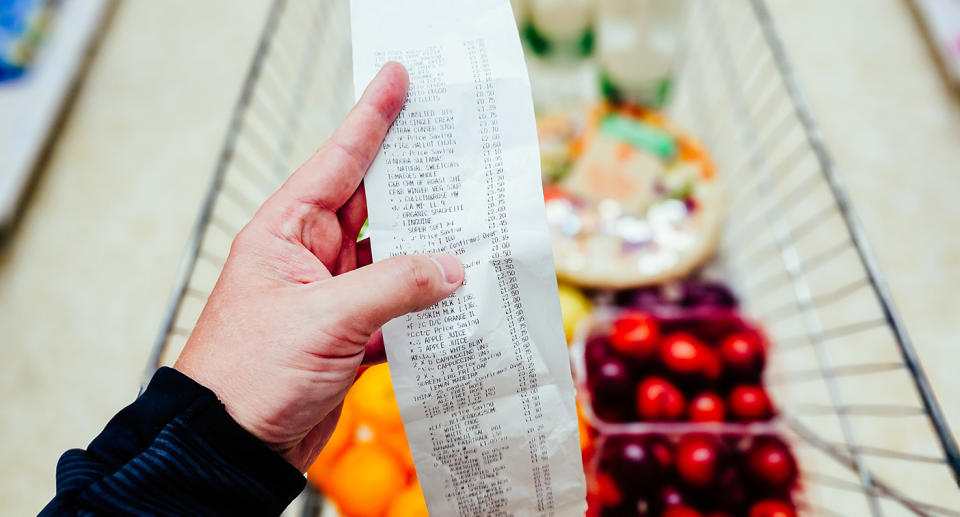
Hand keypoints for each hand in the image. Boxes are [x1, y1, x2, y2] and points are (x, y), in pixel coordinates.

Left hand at [174, 62, 463, 471]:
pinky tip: (457, 305)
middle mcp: (310, 259)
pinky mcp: (347, 338)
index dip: (371, 118)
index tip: (398, 79)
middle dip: (416, 187)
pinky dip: (426, 312)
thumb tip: (453, 268)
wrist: (229, 448)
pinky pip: (397, 313)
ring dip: (430, 258)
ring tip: (476, 233)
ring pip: (392, 264)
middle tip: (461, 155)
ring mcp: (331, 299)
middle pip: (374, 209)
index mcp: (286, 234)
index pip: (337, 163)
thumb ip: (394, 287)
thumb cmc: (249, 374)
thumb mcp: (324, 319)